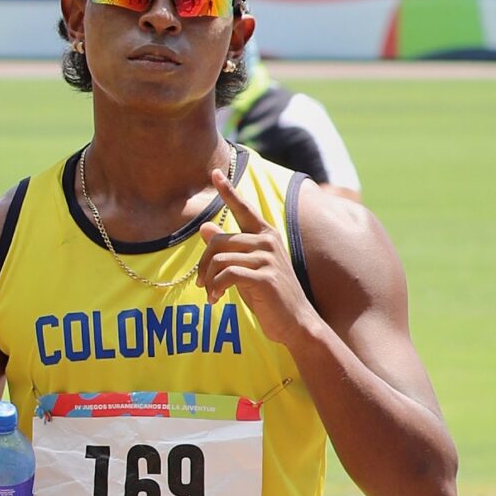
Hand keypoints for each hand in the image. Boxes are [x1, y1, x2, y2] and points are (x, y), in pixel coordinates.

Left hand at [197, 170, 318, 345]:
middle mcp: (268, 242)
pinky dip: (214, 288)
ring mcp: (268, 258)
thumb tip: (205, 227)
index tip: (214, 173)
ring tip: (210, 294)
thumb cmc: (269, 295)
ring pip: (219, 259)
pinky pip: (225, 275)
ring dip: (208, 280)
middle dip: (203, 264)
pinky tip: (215, 299)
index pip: (244, 209)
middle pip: (217, 241)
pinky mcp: (264, 277)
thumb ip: (228, 248)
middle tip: (201, 284)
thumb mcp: (246, 268)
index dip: (228, 191)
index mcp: (265, 236)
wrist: (295, 322)